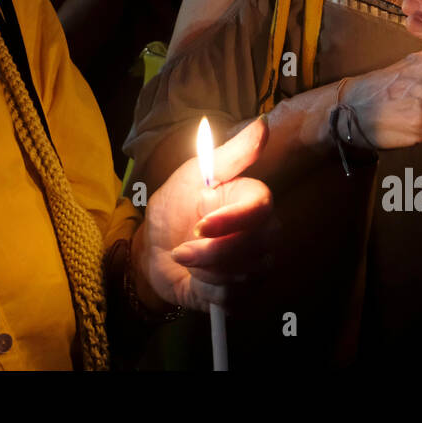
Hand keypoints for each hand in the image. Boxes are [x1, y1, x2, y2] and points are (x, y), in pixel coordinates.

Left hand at [134, 117, 278, 313]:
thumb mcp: (192, 175)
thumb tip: (263, 123)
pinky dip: (207, 291)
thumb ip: (229, 154)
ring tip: (188, 260)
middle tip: (181, 250)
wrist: (155, 253)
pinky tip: (198, 279)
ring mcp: (260, 265)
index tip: (198, 226)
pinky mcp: (249, 294)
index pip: (261, 207)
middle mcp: (266, 232)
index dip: (231, 221)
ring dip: (204, 270)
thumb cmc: (175, 208)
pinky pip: (234, 299)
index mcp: (253, 200)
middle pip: (257, 246)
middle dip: (212, 252)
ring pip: (244, 275)